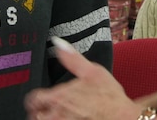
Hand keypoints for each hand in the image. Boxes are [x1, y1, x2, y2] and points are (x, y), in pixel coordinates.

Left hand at [24, 37, 140, 119]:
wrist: (123, 117)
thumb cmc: (109, 97)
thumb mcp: (92, 71)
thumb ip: (72, 58)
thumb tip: (58, 43)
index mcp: (58, 97)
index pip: (33, 99)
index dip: (35, 97)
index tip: (39, 97)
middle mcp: (57, 115)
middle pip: (35, 115)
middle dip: (38, 111)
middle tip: (45, 108)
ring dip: (47, 118)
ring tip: (56, 114)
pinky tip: (68, 118)